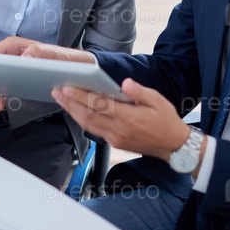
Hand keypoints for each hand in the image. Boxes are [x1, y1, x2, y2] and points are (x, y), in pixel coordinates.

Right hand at [0, 38, 95, 109]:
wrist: (76, 68)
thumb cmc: (65, 58)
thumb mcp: (55, 55)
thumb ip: (40, 53)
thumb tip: (25, 57)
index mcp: (14, 46)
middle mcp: (10, 55)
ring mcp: (12, 66)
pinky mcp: (16, 77)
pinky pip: (1, 85)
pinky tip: (0, 104)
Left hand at [52, 78, 188, 160]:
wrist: (173, 145)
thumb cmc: (165, 120)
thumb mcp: (158, 100)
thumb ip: (139, 92)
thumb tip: (126, 83)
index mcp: (128, 117)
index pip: (99, 104)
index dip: (81, 96)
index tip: (68, 88)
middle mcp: (119, 130)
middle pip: (88, 115)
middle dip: (70, 103)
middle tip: (56, 91)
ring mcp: (115, 138)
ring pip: (88, 125)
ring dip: (72, 112)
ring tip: (61, 99)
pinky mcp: (114, 143)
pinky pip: (94, 131)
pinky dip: (82, 120)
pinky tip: (75, 111)